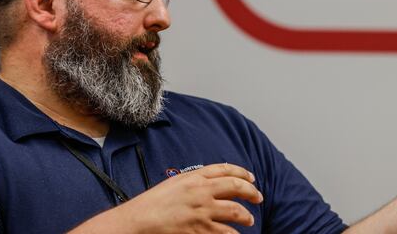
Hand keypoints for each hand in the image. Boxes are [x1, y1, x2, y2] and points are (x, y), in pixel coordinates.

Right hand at [71, 163, 262, 233]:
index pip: (226, 169)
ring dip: (246, 216)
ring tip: (249, 219)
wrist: (138, 220)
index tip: (251, 178)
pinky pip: (224, 233)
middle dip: (251, 192)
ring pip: (235, 211)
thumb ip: (196, 181)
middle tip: (258, 197)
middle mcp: (201, 192)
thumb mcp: (175, 184)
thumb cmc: (153, 203)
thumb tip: (216, 182)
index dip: (243, 173)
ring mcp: (202, 212)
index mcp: (194, 177)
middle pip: (236, 187)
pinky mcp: (199, 230)